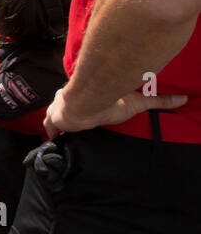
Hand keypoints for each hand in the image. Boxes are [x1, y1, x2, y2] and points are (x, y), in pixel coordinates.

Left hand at [43, 84, 187, 138]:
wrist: (88, 101)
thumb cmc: (112, 99)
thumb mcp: (137, 101)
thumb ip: (158, 100)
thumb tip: (183, 98)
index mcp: (87, 92)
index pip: (80, 96)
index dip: (80, 102)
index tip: (84, 109)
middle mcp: (69, 98)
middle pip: (63, 104)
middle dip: (65, 111)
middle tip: (72, 121)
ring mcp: (58, 108)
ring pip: (53, 114)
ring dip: (57, 122)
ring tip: (60, 132)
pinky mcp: (55, 118)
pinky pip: (49, 127)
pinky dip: (51, 132)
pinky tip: (53, 140)